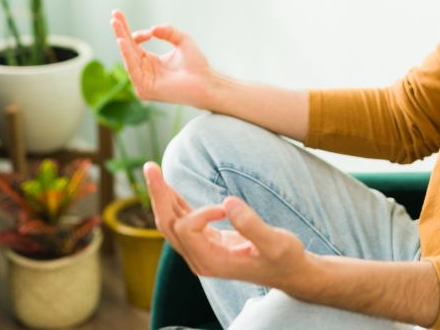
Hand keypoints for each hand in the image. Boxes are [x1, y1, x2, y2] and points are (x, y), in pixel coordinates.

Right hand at [110, 9, 215, 108]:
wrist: (205, 82)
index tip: (121, 15)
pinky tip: (123, 41)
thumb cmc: (197, 65)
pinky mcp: (144, 89)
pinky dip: (127, 54)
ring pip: (128, 57)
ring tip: (115, 23)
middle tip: (113, 16)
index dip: (128, 29)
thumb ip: (168, 31)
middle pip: (128, 48)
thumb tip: (152, 29)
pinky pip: (132, 69)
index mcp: (151, 61)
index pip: (134, 43)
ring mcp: (143, 81)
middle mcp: (144, 71)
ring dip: (121, 39)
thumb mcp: (182, 39)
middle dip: (120, 31)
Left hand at [143, 161, 311, 292]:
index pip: (188, 230)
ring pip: (172, 222)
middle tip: (150, 167)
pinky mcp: (206, 242)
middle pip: (169, 225)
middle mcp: (200, 259)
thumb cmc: (285, 259)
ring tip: (152, 170)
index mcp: (212, 262)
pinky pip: (183, 221)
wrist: (290, 272)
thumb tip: (228, 204)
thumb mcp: (276, 244)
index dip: (203, 211)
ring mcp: (201, 251)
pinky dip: (175, 202)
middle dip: (159, 195)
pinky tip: (168, 186)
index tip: (228, 207)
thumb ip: (252, 226)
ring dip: (162, 196)